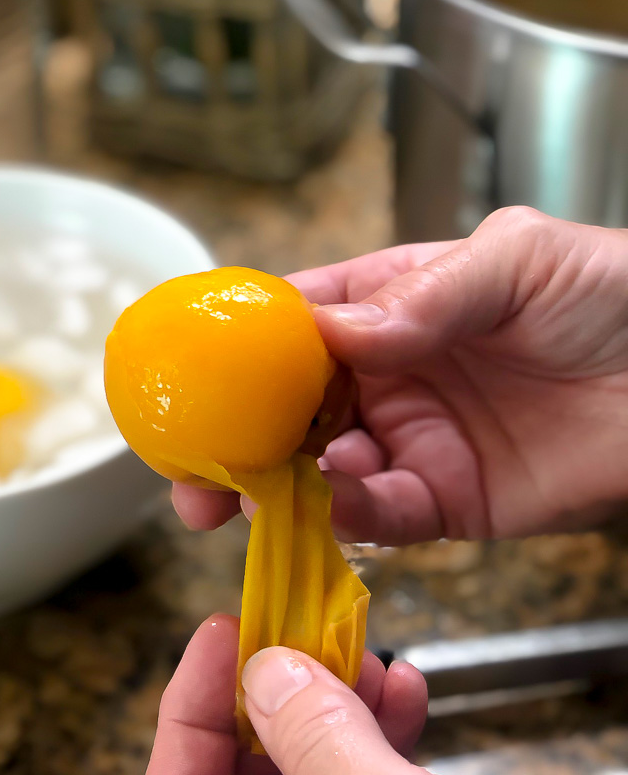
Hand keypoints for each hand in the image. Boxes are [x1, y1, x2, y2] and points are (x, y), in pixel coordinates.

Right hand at [174, 208, 627, 544]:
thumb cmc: (613, 295)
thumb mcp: (519, 259)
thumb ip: (426, 293)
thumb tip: (336, 335)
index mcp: (395, 307)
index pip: (298, 324)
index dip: (238, 348)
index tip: (189, 374)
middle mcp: (391, 377)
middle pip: (289, 409)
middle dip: (235, 438)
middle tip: (189, 467)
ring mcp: (414, 443)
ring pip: (321, 470)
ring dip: (278, 484)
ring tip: (244, 493)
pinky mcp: (445, 503)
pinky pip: (379, 515)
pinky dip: (344, 515)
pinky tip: (323, 505)